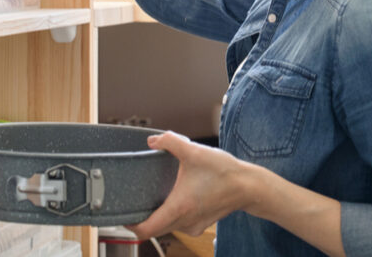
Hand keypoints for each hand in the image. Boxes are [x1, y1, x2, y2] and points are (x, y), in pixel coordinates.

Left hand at [126, 131, 250, 238]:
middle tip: (134, 201)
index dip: (130, 225)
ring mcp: (193, 226)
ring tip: (155, 195)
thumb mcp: (194, 151)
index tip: (123, 214)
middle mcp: (184, 222)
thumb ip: (170, 141)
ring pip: (167, 227)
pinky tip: (175, 196)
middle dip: (142, 218)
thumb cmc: (223, 172)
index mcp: (179, 208)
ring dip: (158, 215)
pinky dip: (172, 214)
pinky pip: (179, 224)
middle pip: (154, 229)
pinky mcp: (201, 224)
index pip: (145, 230)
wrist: (248, 186)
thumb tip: (152, 141)